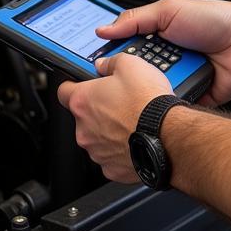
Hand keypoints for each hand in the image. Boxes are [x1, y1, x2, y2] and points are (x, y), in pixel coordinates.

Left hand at [56, 52, 171, 182]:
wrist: (167, 134)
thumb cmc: (147, 102)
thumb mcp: (131, 65)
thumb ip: (111, 63)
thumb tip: (104, 64)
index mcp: (83, 101)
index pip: (63, 91)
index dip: (74, 85)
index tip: (83, 85)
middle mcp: (84, 129)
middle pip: (83, 116)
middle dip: (99, 110)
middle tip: (121, 103)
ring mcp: (96, 150)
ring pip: (98, 138)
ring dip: (110, 131)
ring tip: (133, 121)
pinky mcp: (111, 168)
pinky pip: (112, 156)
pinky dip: (122, 149)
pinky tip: (136, 138)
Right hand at [96, 0, 230, 105]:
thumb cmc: (215, 19)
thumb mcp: (169, 10)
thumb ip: (135, 19)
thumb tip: (104, 29)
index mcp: (155, 39)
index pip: (124, 52)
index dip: (110, 59)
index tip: (96, 66)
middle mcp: (164, 61)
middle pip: (134, 76)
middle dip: (132, 76)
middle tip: (131, 73)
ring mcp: (177, 80)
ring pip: (151, 93)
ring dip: (153, 87)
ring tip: (156, 81)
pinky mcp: (189, 98)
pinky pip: (172, 107)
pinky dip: (170, 102)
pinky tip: (169, 96)